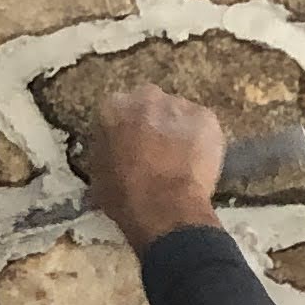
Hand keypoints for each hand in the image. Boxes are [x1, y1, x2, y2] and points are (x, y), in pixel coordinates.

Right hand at [82, 85, 226, 251]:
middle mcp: (145, 97)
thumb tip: (112, 155)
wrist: (164, 208)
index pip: (116, 111)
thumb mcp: (98, 176)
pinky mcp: (206, 117)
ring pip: (178, 114)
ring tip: (180, 160)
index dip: (124, 131)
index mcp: (113, 107)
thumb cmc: (124, 197)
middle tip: (156, 151)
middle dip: (151, 123)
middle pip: (149, 105)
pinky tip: (198, 161)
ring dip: (177, 130)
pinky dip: (201, 139)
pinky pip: (202, 125)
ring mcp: (178, 105)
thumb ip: (105, 152)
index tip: (129, 147)